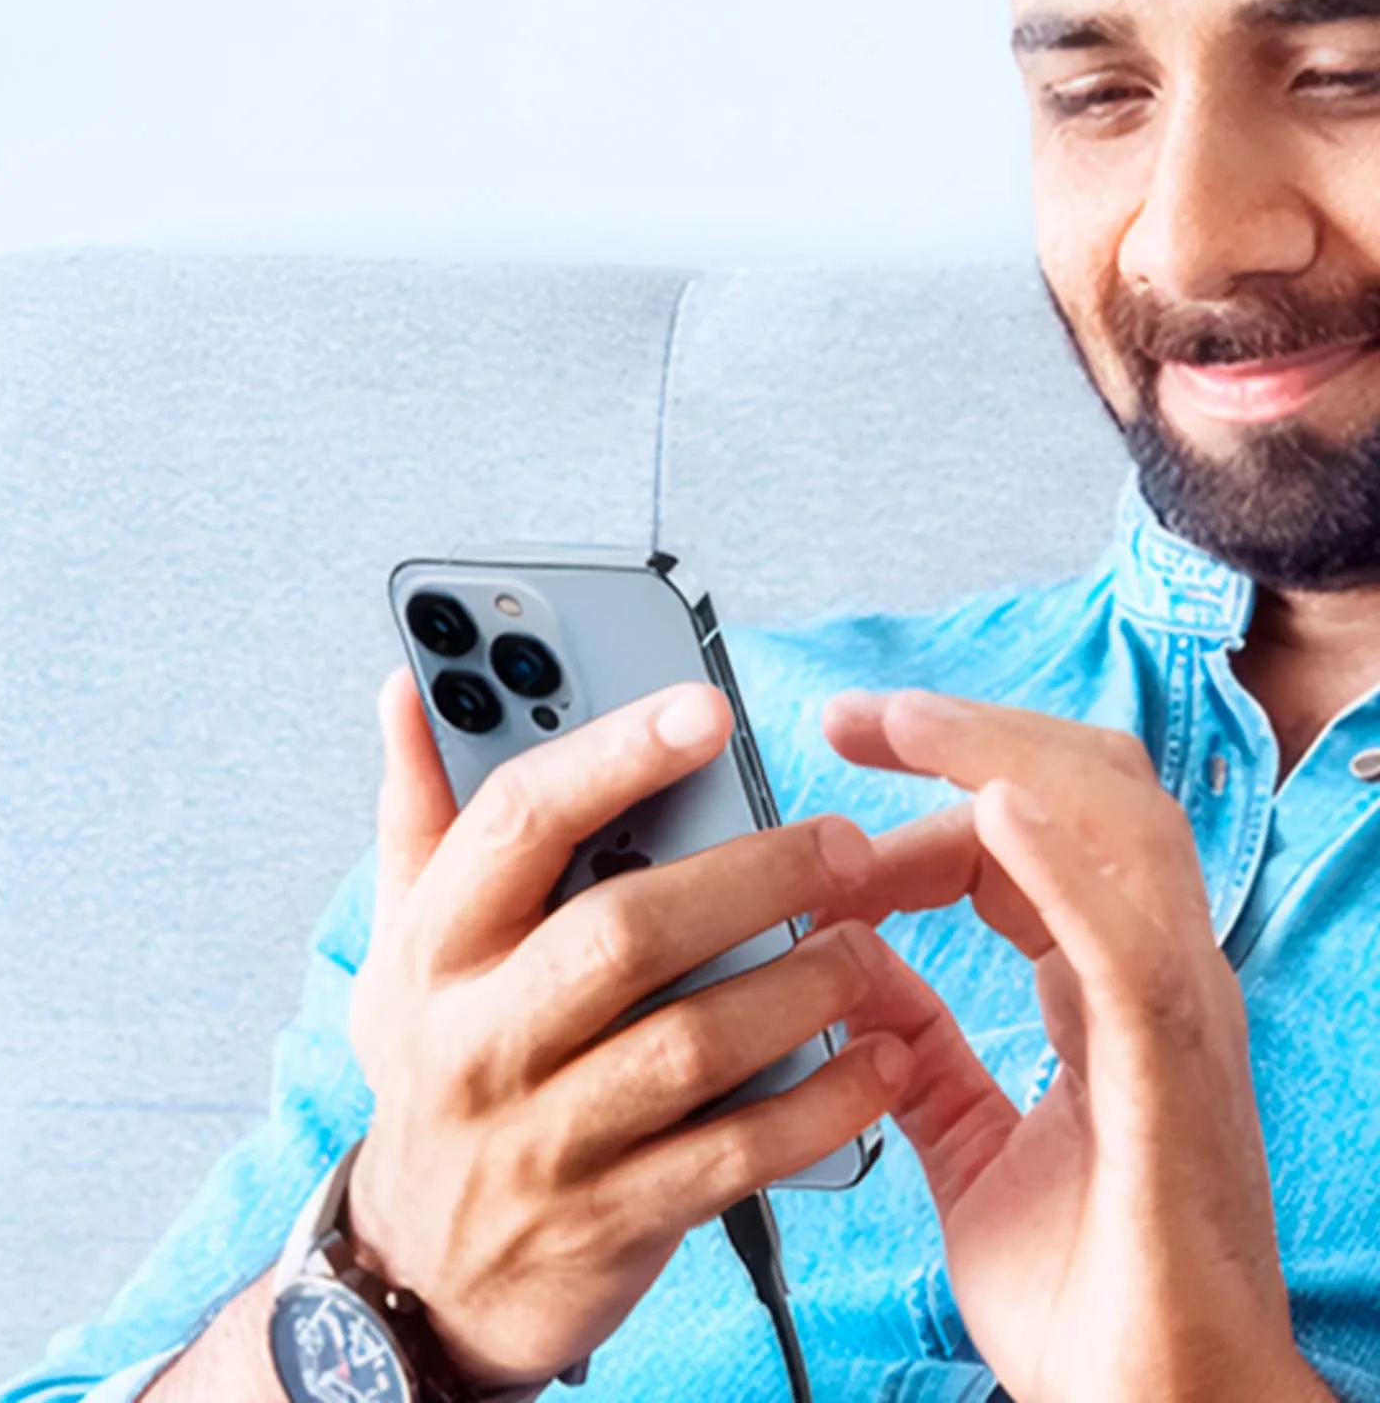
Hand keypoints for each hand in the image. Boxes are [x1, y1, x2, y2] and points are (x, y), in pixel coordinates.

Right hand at [344, 669, 911, 1390]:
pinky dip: (818, 1106)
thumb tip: (407, 687)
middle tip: (839, 843)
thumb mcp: (402, 940)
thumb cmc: (435, 1066)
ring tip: (867, 944)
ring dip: (794, 988)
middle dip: (745, 876)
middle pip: (621, 930)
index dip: (612, 756)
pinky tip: (879, 1060)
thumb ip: (418, 810)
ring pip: (687, 1044)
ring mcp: (546, 1133)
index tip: (704, 709)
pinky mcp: (613, 1217)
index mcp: (435, 945)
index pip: (519, 823)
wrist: (424, 1271)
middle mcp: (481, 1034)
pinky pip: (732, 1157)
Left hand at [815, 690, 1322, 1402]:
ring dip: (1006, 761)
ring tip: (907, 725)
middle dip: (974, 734)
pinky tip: (993, 815)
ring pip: (1123, 836)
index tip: (838, 778)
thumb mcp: (969, 1137)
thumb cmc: (1086, 1293)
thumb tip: (847, 956)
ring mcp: (1172, 1029)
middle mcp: (1154, 987)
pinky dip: (1065, 869)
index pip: (1035, 838)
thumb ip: (917, 1041)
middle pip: (1094, 797)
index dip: (938, 791)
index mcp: (1109, 992)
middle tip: (856, 717)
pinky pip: (1130, 949)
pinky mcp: (1169, 1090)